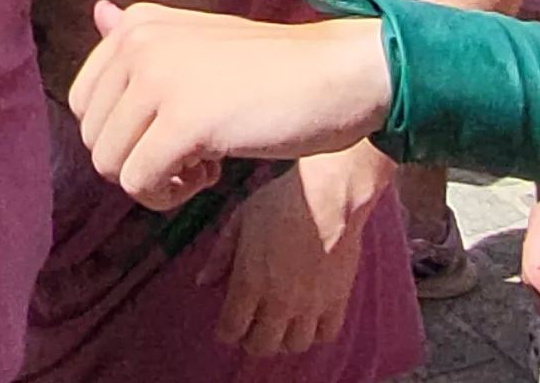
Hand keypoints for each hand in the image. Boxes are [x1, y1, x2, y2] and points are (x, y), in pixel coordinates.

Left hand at [68, 0, 396, 211]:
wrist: (340, 74)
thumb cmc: (275, 69)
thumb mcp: (200, 42)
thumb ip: (144, 39)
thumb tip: (99, 12)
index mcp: (138, 25)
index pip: (81, 103)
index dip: (124, 135)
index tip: (172, 130)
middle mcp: (139, 43)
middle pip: (92, 139)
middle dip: (137, 161)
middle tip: (193, 153)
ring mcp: (159, 80)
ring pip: (110, 165)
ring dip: (155, 182)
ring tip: (202, 163)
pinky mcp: (184, 122)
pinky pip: (138, 183)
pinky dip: (169, 196)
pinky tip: (212, 174)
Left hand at [216, 148, 386, 357]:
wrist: (329, 195)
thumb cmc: (280, 201)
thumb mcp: (240, 220)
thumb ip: (221, 255)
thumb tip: (202, 282)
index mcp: (250, 281)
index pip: (231, 329)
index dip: (226, 332)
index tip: (227, 326)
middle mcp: (279, 299)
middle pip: (261, 345)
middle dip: (252, 340)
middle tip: (252, 327)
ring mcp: (310, 302)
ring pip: (294, 345)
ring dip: (284, 339)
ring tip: (281, 324)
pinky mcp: (337, 299)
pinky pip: (326, 334)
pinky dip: (316, 332)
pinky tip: (309, 318)